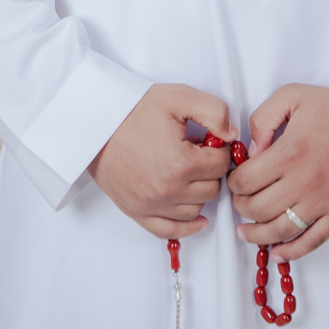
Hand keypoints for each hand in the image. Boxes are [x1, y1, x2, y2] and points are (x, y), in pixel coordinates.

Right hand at [90, 83, 235, 239]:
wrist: (95, 125)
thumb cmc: (134, 110)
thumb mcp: (179, 97)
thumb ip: (214, 111)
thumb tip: (232, 135)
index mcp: (181, 163)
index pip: (222, 164)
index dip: (221, 149)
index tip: (210, 141)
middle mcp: (167, 190)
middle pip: (212, 188)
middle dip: (211, 170)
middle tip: (200, 154)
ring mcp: (151, 204)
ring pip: (196, 209)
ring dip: (200, 192)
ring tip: (189, 172)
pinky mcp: (137, 212)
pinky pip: (169, 230)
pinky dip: (187, 227)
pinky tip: (199, 220)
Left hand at [228, 84, 328, 257]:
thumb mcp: (294, 96)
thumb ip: (264, 119)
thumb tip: (252, 152)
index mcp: (290, 153)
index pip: (245, 182)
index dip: (233, 183)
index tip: (235, 180)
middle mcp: (303, 182)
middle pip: (257, 208)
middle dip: (241, 206)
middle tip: (240, 199)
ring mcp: (322, 201)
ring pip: (279, 230)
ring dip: (256, 234)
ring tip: (245, 231)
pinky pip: (311, 241)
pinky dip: (291, 252)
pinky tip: (277, 252)